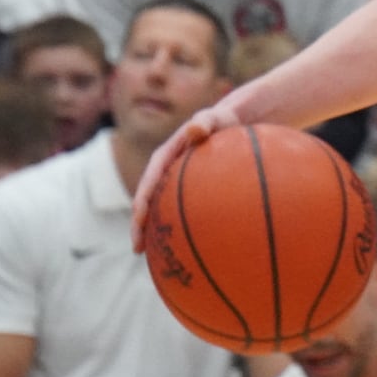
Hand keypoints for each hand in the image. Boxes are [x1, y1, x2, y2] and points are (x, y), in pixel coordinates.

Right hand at [131, 102, 243, 250]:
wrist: (239, 121)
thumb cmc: (226, 120)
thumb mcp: (216, 117)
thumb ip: (207, 122)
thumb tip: (195, 129)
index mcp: (167, 155)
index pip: (149, 179)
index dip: (141, 200)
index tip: (138, 220)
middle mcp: (169, 172)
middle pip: (151, 201)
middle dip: (141, 224)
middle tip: (137, 248)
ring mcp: (180, 183)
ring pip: (166, 211)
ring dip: (161, 232)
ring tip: (160, 259)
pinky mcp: (195, 191)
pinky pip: (187, 213)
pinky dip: (189, 231)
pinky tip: (200, 252)